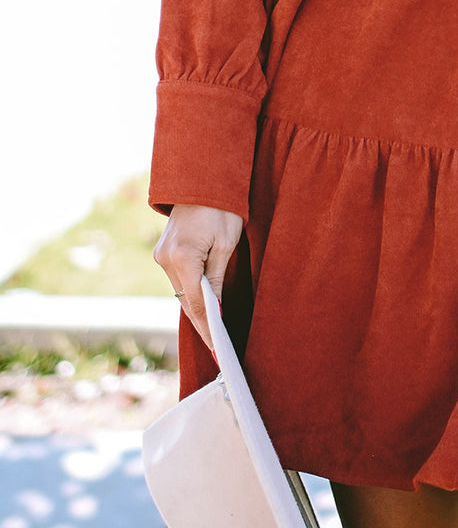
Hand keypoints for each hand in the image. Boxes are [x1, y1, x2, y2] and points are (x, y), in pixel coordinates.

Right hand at [154, 204, 242, 354]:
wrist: (203, 178)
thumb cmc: (222, 208)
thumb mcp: (225, 244)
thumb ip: (215, 280)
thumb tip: (214, 312)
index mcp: (182, 256)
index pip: (196, 303)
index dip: (208, 328)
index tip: (218, 349)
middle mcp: (165, 259)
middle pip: (185, 301)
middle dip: (202, 323)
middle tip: (219, 348)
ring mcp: (161, 255)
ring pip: (180, 291)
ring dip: (196, 309)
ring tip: (214, 333)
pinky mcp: (163, 252)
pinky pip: (178, 280)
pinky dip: (191, 293)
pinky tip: (203, 307)